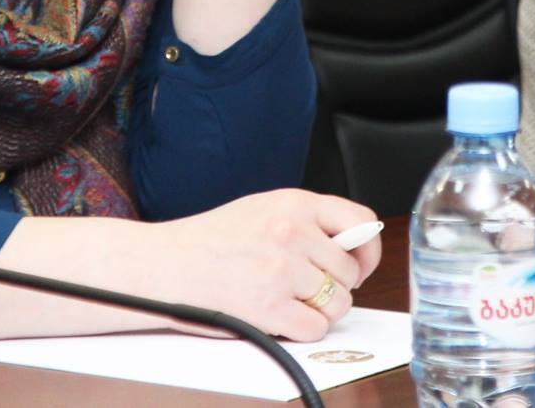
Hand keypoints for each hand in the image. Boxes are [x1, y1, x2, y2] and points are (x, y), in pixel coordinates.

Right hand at [130, 189, 383, 340]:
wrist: (167, 265)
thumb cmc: (214, 240)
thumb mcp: (265, 208)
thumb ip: (310, 221)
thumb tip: (356, 243)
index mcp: (295, 203)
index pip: (362, 222)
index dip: (367, 249)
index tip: (359, 263)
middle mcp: (292, 233)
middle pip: (350, 272)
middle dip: (336, 285)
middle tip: (307, 285)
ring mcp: (281, 270)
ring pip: (338, 303)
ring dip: (320, 309)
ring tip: (290, 299)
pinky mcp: (269, 307)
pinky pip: (315, 328)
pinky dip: (303, 330)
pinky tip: (282, 317)